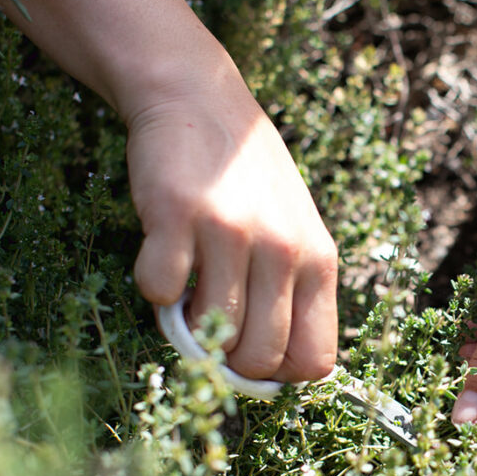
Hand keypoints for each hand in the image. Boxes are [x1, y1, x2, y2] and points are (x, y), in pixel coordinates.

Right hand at [127, 69, 337, 383]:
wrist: (203, 101)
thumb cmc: (251, 181)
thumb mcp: (297, 234)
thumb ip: (294, 295)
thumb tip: (274, 371)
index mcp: (320, 261)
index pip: (316, 360)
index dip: (281, 374)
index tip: (253, 356)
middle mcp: (283, 250)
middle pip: (260, 358)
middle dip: (230, 361)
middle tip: (212, 328)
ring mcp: (232, 233)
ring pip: (213, 334)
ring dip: (191, 327)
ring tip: (191, 290)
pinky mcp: (178, 217)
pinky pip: (160, 292)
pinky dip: (155, 289)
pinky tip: (166, 255)